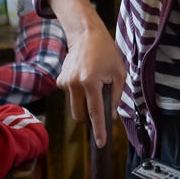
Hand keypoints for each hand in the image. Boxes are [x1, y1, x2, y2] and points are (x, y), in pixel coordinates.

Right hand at [59, 20, 125, 147]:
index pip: (95, 112)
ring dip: (85, 102)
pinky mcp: (60, 81)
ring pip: (75, 106)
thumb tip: (110, 116)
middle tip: (100, 106)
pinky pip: (71, 95)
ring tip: (94, 82)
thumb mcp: (119, 73)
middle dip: (90, 117)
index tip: (101, 143)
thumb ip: (116, 96)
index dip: (99, 130)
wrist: (86, 35)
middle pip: (80, 115)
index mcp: (91, 82)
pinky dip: (80, 93)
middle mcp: (75, 84)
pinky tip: (85, 76)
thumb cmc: (106, 53)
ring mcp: (65, 82)